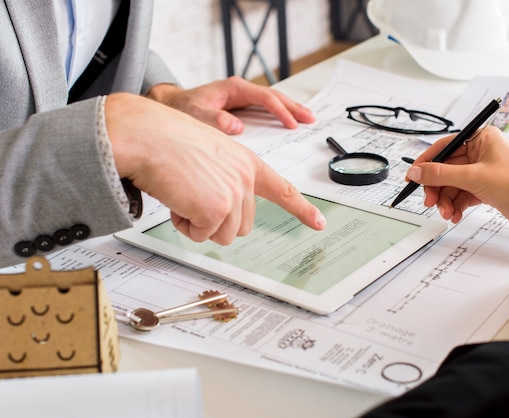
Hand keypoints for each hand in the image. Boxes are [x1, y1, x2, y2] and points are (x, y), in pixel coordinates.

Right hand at [105, 93, 325, 243]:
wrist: (145, 135)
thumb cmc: (167, 143)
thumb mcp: (209, 157)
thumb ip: (225, 182)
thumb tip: (223, 215)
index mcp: (246, 163)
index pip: (282, 189)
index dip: (301, 209)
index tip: (318, 223)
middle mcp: (245, 177)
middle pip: (240, 225)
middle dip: (214, 220)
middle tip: (191, 196)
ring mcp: (234, 192)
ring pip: (222, 234)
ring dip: (198, 223)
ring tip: (182, 194)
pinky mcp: (217, 208)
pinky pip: (200, 235)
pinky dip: (184, 225)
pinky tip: (175, 199)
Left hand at [146, 76, 314, 133]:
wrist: (170, 107)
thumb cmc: (181, 110)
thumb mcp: (195, 115)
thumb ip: (214, 120)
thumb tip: (237, 127)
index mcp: (233, 88)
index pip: (264, 98)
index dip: (280, 111)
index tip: (291, 124)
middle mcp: (240, 91)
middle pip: (274, 96)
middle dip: (293, 107)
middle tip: (310, 118)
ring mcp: (242, 98)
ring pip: (272, 101)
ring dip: (290, 110)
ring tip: (307, 119)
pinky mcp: (241, 107)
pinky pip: (265, 109)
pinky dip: (279, 114)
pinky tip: (288, 122)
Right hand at [407, 126, 508, 240]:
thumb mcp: (474, 177)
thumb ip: (440, 174)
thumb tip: (415, 171)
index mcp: (482, 138)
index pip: (444, 146)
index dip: (426, 162)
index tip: (412, 177)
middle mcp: (482, 152)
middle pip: (445, 168)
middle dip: (436, 187)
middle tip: (429, 202)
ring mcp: (484, 171)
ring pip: (452, 184)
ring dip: (446, 200)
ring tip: (447, 213)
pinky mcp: (486, 189)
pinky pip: (462, 195)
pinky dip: (456, 206)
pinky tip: (455, 215)